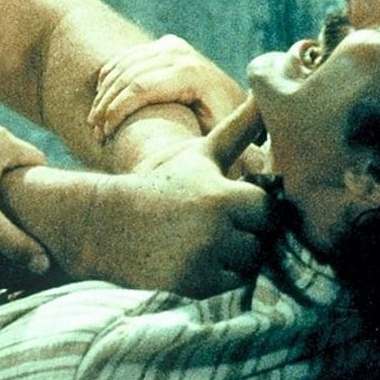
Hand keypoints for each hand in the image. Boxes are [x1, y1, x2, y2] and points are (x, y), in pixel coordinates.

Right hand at [71, 99, 271, 295]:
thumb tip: (264, 93)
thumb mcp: (202, 153)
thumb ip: (240, 127)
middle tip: (213, 222)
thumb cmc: (165, 183)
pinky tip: (193, 256)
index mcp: (220, 196)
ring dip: (235, 256)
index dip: (252, 206)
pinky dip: (218, 274)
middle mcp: (214, 231)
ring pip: (249, 265)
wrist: (110, 223)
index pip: (268, 210)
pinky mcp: (193, 286)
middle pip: (262, 241)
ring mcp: (203, 261)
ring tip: (204, 239)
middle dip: (245, 233)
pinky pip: (230, 284)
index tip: (229, 201)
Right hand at [88, 35, 246, 141]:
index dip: (116, 112)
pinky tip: (101, 105)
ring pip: (121, 67)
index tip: (104, 136)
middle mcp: (179, 52)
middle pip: (127, 76)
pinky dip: (109, 81)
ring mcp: (170, 46)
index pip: (139, 87)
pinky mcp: (161, 46)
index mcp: (191, 73)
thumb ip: (215, 148)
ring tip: (94, 124)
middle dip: (105, 105)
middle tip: (94, 133)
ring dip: (103, 95)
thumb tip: (223, 165)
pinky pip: (125, 60)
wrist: (233, 102)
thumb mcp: (222, 139)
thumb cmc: (224, 130)